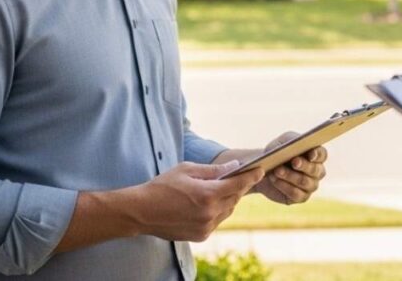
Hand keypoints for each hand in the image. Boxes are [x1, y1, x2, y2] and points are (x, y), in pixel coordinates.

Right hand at [135, 161, 263, 241]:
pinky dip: (218, 211)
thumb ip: (213, 170)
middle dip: (239, 186)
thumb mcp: (187, 169)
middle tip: (241, 176)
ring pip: (227, 211)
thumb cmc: (163, 186)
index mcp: (208, 195)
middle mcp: (209, 213)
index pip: (238, 184)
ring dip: (228, 200)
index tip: (261, 170)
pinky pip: (217, 221)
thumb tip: (233, 166)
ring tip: (223, 189)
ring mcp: (205, 227)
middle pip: (235, 198)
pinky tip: (209, 203)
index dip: (252, 176)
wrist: (141, 212)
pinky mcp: (200, 235)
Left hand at [253, 133, 327, 204]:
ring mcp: (311, 186)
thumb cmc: (277, 152)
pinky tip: (275, 180)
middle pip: (315, 170)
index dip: (317, 155)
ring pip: (305, 182)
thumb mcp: (283, 142)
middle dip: (304, 165)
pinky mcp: (301, 197)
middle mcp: (317, 171)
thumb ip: (290, 142)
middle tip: (294, 161)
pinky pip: (296, 194)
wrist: (264, 168)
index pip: (322, 154)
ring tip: (276, 171)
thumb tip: (294, 151)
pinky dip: (284, 186)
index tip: (310, 154)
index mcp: (316, 155)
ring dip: (290, 176)